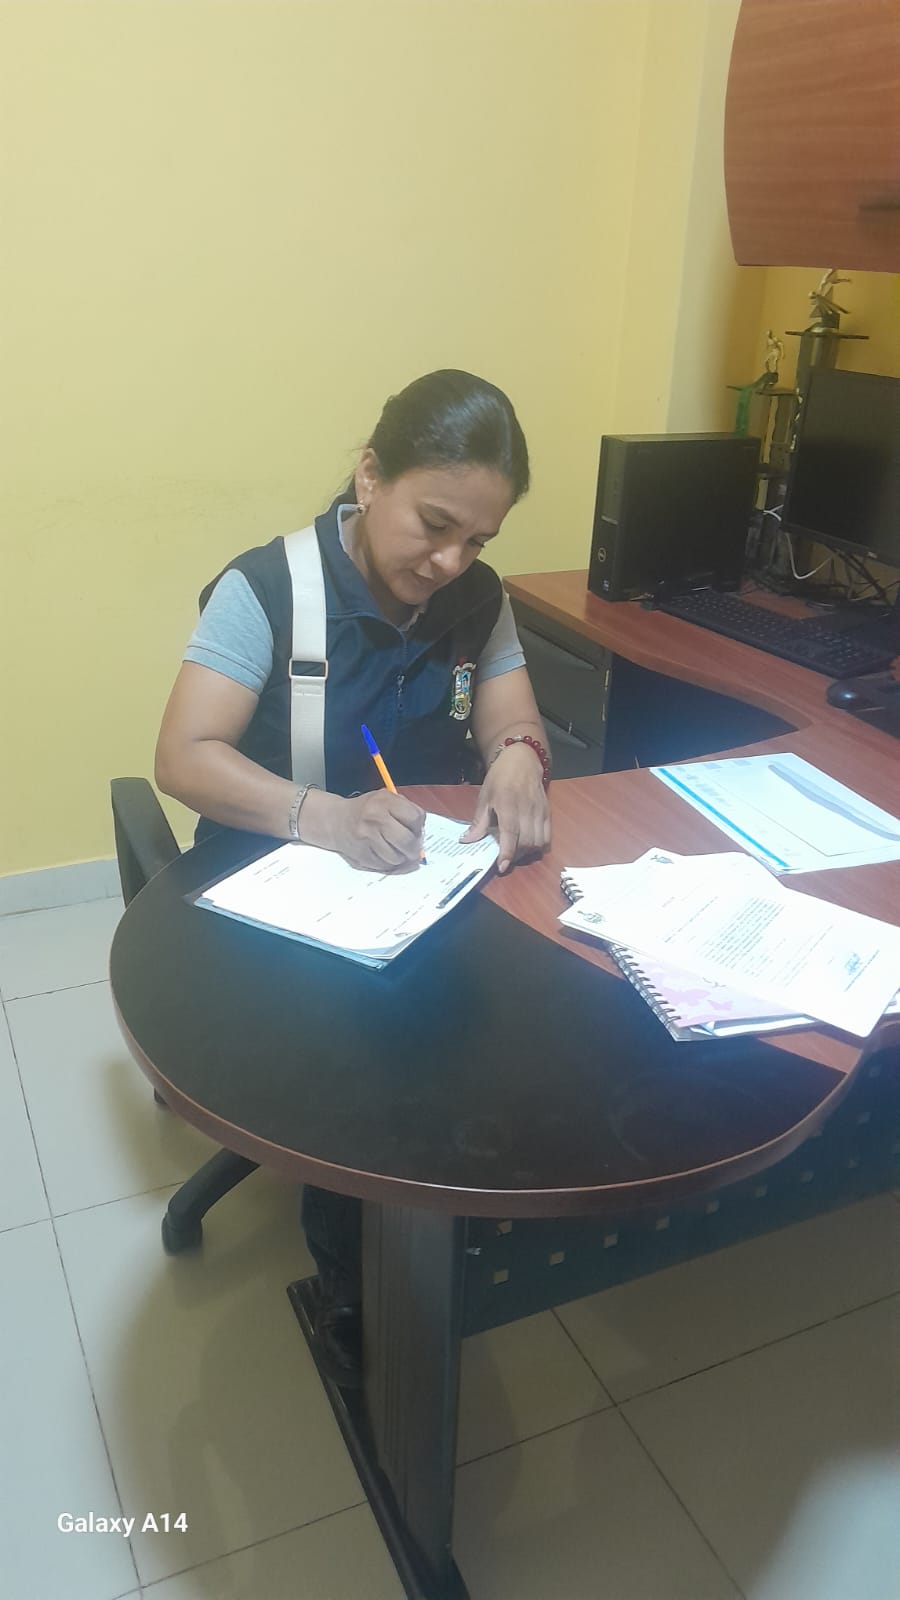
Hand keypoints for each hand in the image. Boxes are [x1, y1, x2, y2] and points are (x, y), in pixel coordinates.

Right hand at [331, 790, 425, 871]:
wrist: (335, 820)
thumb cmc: (366, 810)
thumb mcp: (386, 799)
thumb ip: (406, 811)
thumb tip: (421, 835)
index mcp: (385, 801)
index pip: (415, 818)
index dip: (418, 827)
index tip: (415, 830)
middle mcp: (375, 818)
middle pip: (407, 841)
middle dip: (414, 848)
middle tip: (412, 849)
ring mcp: (367, 838)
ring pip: (396, 857)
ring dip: (400, 857)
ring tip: (394, 850)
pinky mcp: (361, 854)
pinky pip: (384, 865)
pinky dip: (388, 863)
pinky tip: (383, 853)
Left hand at [461, 742, 549, 872]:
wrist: (522, 761)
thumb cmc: (499, 779)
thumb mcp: (484, 797)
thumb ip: (479, 822)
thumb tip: (467, 841)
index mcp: (508, 804)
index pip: (510, 833)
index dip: (507, 853)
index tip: (502, 867)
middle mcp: (526, 809)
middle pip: (526, 842)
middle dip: (515, 856)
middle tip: (505, 859)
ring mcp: (539, 811)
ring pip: (538, 842)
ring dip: (527, 854)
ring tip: (516, 853)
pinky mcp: (547, 813)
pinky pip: (547, 837)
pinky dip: (539, 847)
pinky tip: (529, 847)